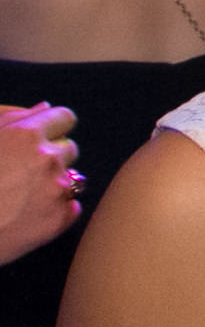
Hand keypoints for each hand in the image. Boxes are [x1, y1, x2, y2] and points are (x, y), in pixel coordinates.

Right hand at [0, 102, 82, 263]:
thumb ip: (11, 119)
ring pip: (72, 178)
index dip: (53, 128)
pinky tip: (27, 216)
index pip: (65, 118)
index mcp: (25, 136)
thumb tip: (43, 108)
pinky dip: (55, 211)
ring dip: (53, 184)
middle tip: (21, 175)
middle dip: (51, 157)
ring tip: (21, 197)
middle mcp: (46, 158)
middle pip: (69, 148)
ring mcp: (56, 190)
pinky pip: (71, 207)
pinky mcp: (59, 218)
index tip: (42, 140)